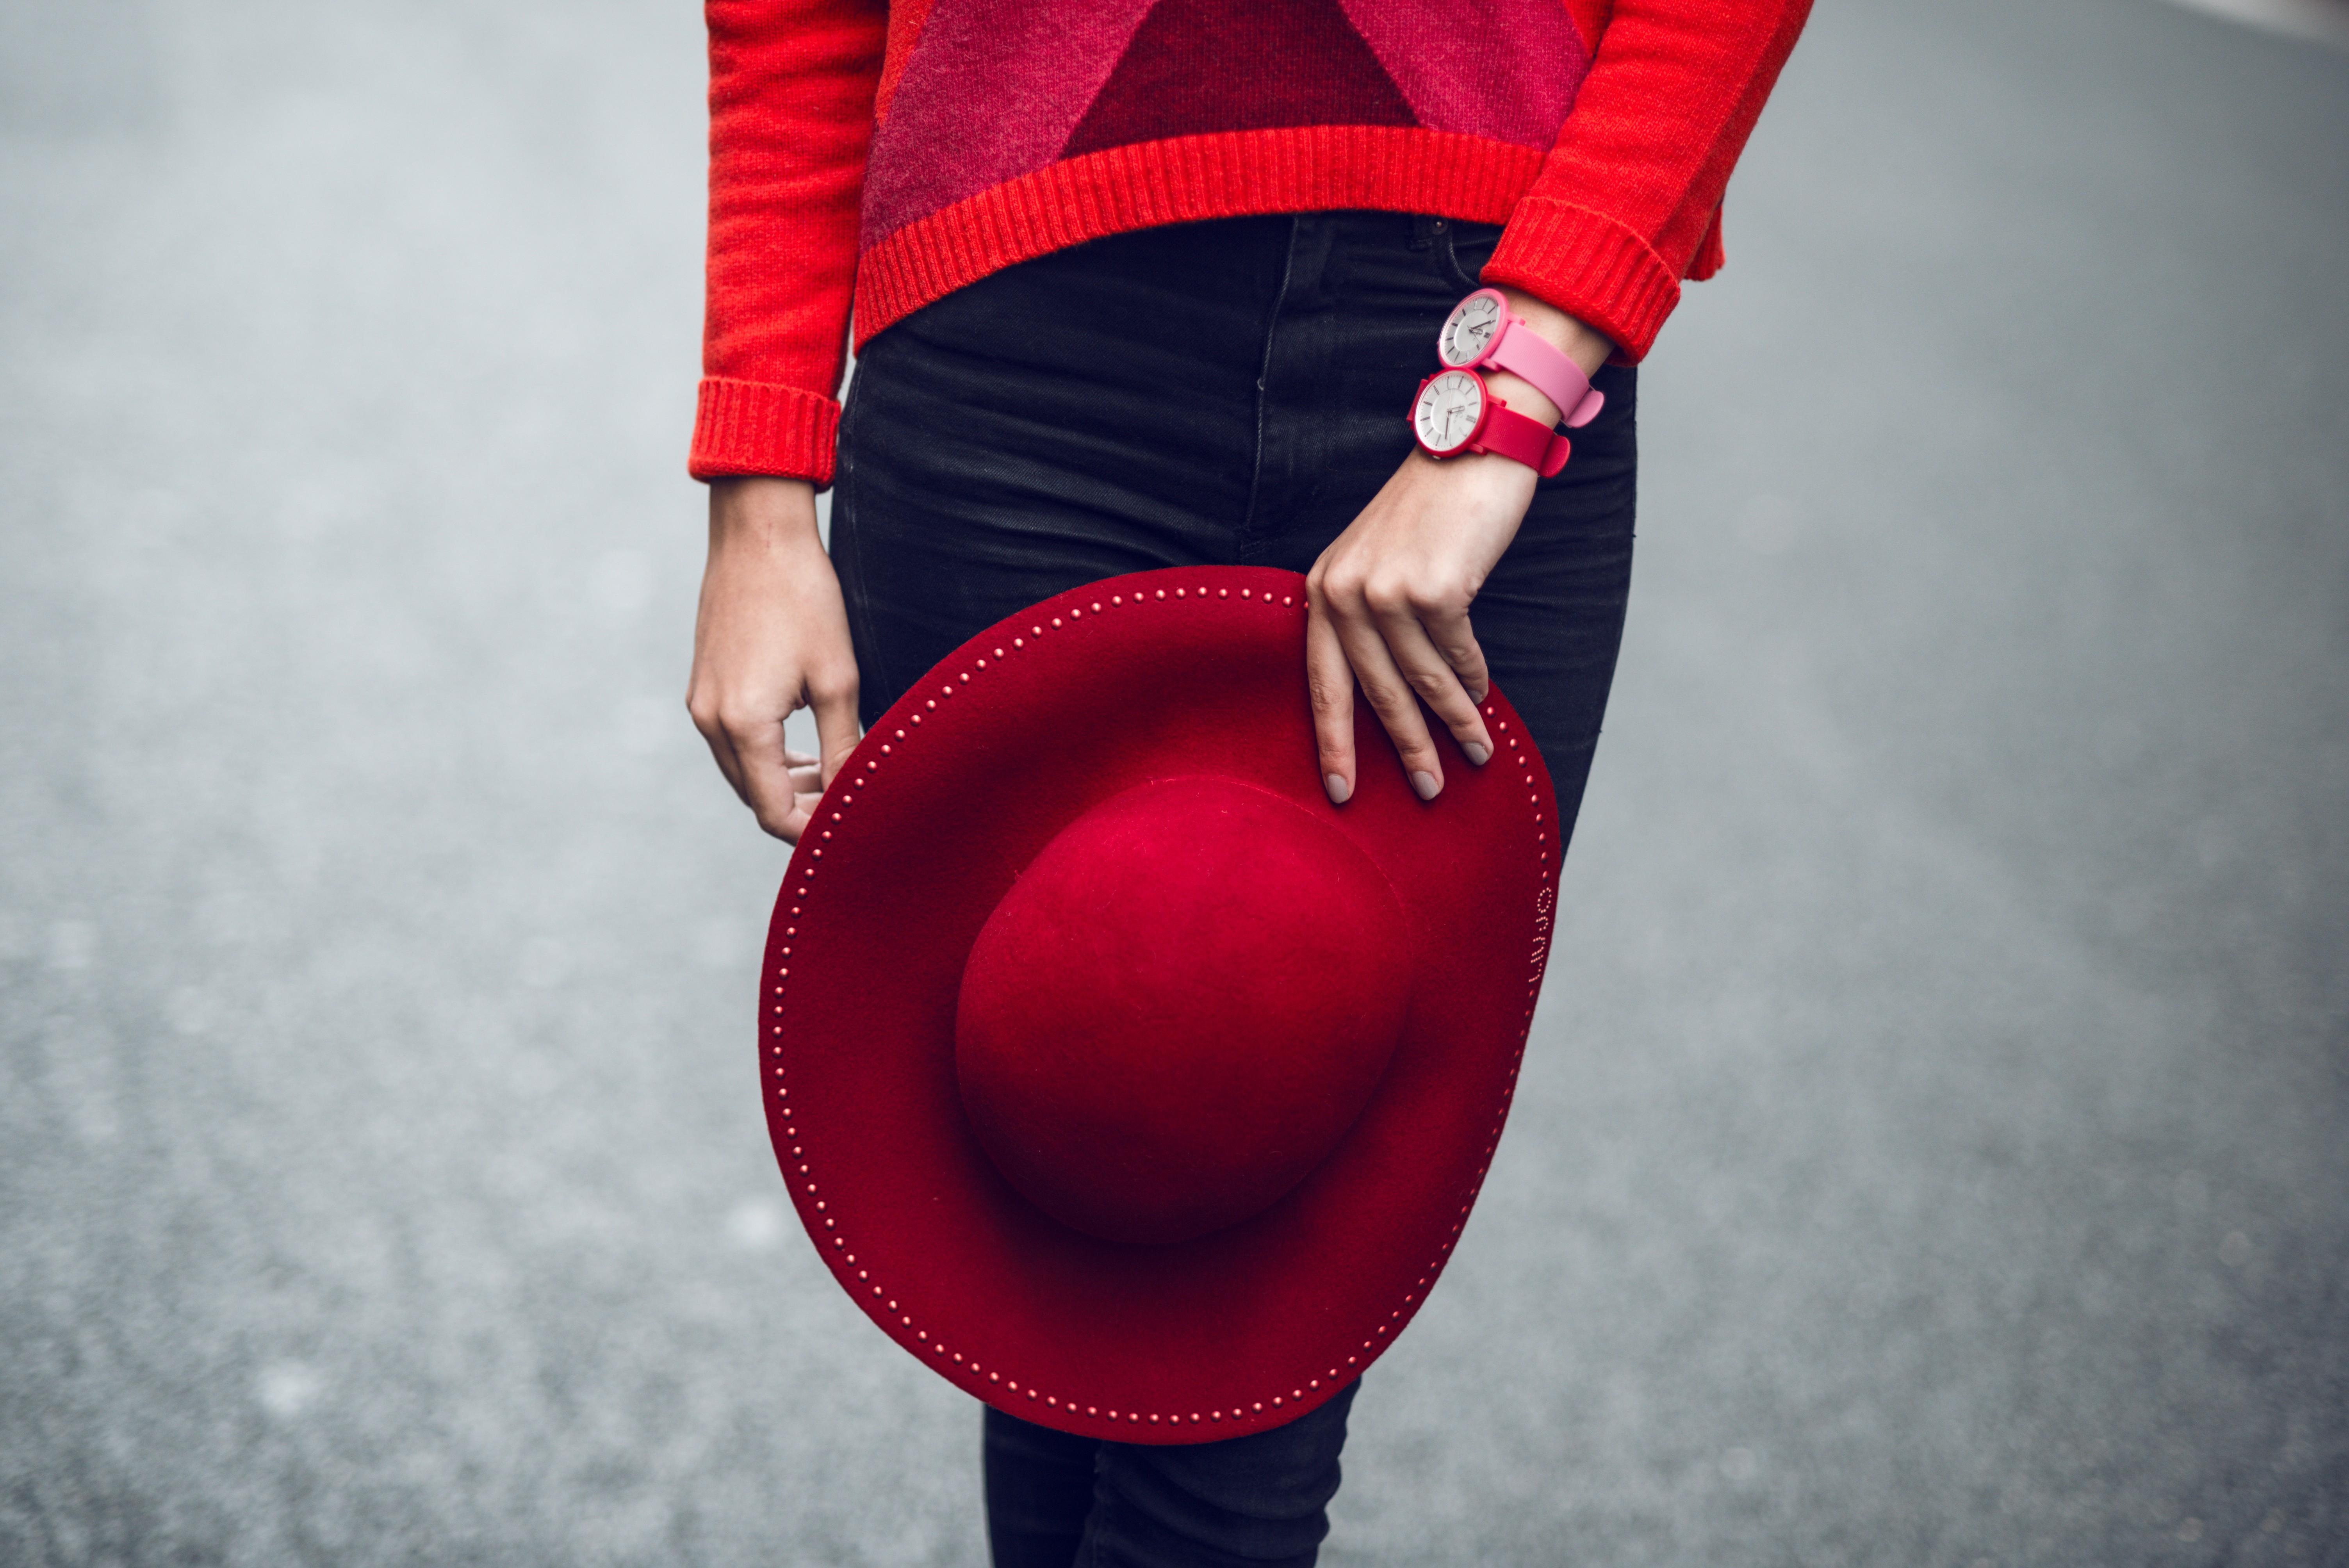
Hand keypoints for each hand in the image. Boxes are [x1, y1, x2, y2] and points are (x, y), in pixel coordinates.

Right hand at [687, 477, 861, 841]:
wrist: (758, 534)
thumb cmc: (804, 598)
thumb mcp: (837, 678)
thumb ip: (842, 746)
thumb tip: (852, 794)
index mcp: (744, 724)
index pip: (773, 811)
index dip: (812, 830)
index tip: (849, 826)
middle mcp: (711, 720)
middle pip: (754, 797)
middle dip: (800, 808)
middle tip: (848, 800)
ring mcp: (701, 703)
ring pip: (741, 772)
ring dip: (782, 783)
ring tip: (829, 774)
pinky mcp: (703, 686)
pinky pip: (732, 742)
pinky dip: (765, 756)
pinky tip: (801, 747)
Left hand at [1306, 290, 1610, 803]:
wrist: (1473, 440)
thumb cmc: (1429, 508)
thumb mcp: (1376, 559)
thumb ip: (1369, 618)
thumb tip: (1391, 696)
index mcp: (1322, 588)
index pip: (1321, 681)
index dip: (1332, 741)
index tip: (1341, 792)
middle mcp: (1344, 591)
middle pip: (1373, 693)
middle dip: (1403, 749)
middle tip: (1425, 791)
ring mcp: (1387, 590)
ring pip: (1420, 682)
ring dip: (1451, 724)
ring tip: (1473, 756)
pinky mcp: (1436, 589)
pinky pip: (1457, 655)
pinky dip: (1474, 680)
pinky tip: (1485, 699)